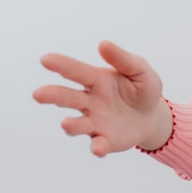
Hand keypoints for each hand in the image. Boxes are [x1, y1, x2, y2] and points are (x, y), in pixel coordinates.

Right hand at [33, 41, 172, 156]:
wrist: (152, 116)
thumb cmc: (143, 89)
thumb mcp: (140, 70)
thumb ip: (123, 59)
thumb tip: (103, 44)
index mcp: (96, 80)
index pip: (76, 71)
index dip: (61, 65)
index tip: (45, 59)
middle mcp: (90, 101)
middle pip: (68, 97)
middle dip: (53, 96)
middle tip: (38, 94)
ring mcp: (94, 122)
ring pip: (77, 124)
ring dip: (71, 125)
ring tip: (66, 124)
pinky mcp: (105, 139)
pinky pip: (98, 144)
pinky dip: (97, 147)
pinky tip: (99, 148)